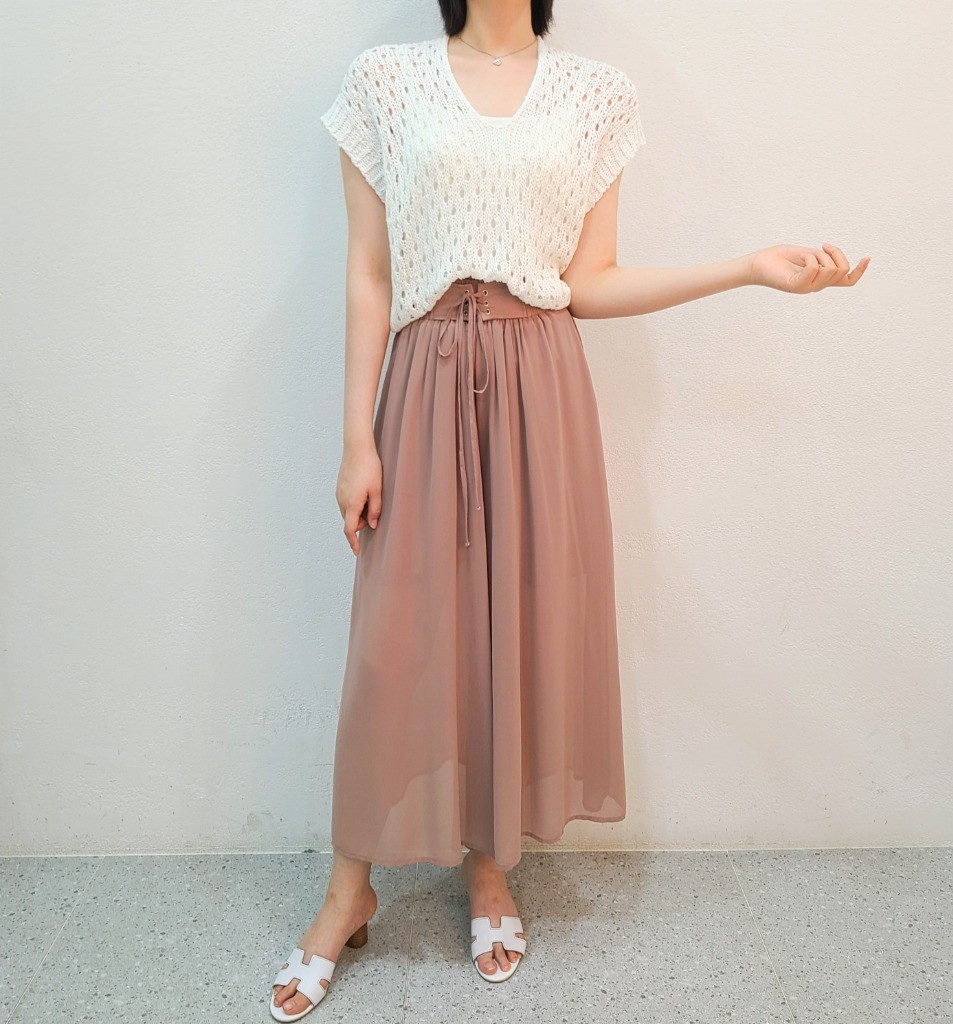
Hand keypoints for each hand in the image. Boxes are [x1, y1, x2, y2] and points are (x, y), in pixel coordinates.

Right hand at [336, 445, 382, 555]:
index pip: (350, 530)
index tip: (357, 552)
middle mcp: (342, 501)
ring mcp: (339, 494)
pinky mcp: (339, 488)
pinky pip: (346, 503)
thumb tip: (372, 525)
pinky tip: (364, 491)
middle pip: (350, 521)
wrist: (357, 449)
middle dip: (362, 522)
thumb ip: (375, 510)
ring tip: (371, 497)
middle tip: (375, 509)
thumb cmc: (369, 468)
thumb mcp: (377, 491)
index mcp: (351, 504)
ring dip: (359, 513)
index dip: (353, 542)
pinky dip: (355, 504)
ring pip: (348, 512)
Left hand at [746, 243, 869, 292]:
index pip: (847, 281)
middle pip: (842, 270)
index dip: (860, 271)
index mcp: (821, 279)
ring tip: (804, 255)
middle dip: (836, 253)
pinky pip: (813, 269)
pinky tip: (801, 258)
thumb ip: (825, 258)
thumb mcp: (810, 254)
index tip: (867, 257)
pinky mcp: (795, 285)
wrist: (759, 263)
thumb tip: (839, 260)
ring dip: (820, 255)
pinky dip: (810, 258)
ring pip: (830, 269)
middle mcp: (816, 286)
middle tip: (821, 247)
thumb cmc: (781, 258)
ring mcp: (806, 288)